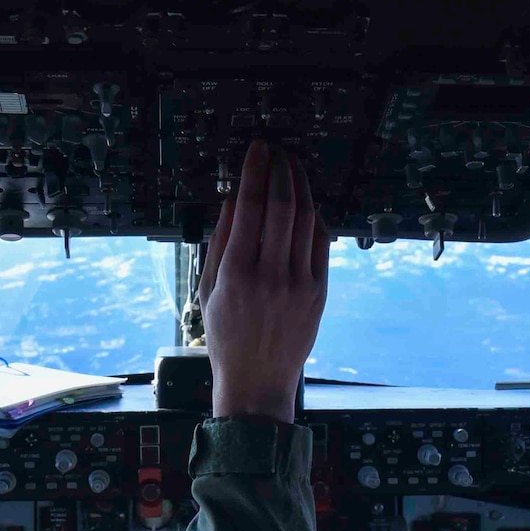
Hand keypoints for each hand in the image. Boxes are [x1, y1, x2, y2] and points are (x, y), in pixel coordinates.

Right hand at [200, 140, 330, 423]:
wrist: (257, 380)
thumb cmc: (227, 337)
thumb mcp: (209, 290)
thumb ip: (220, 242)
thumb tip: (233, 200)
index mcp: (236, 272)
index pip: (250, 206)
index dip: (256, 171)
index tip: (258, 150)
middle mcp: (270, 275)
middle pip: (283, 206)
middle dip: (281, 170)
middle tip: (278, 152)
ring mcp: (299, 283)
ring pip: (306, 220)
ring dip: (301, 188)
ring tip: (292, 169)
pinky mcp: (319, 292)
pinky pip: (320, 243)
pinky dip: (314, 217)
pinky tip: (306, 203)